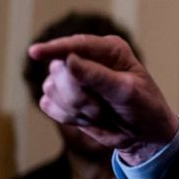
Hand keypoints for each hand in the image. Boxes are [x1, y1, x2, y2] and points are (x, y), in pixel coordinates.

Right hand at [29, 34, 178, 164]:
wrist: (143, 133)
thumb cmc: (144, 107)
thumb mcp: (127, 92)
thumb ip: (98, 76)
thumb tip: (69, 60)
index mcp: (109, 49)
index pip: (77, 45)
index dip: (55, 48)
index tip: (35, 53)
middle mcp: (88, 58)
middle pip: (61, 70)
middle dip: (80, 96)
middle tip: (105, 109)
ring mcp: (71, 77)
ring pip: (51, 89)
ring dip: (77, 109)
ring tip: (103, 113)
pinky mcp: (61, 96)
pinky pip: (48, 105)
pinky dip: (68, 117)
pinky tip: (89, 118)